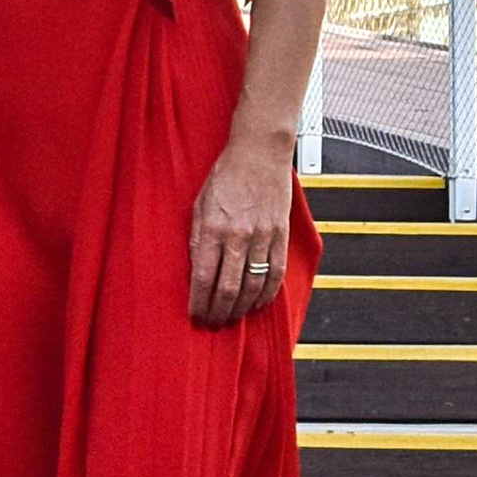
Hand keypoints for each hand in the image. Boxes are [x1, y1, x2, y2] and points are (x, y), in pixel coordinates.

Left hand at [187, 130, 297, 327]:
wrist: (260, 153)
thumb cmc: (226, 176)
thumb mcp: (199, 205)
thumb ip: (198, 239)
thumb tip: (197, 272)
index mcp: (213, 228)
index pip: (204, 278)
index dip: (199, 302)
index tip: (195, 315)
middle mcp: (239, 236)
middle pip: (229, 288)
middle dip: (219, 312)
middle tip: (212, 323)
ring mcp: (263, 237)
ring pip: (253, 286)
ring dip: (241, 308)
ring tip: (232, 317)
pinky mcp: (281, 235)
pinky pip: (276, 273)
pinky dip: (267, 294)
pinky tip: (257, 304)